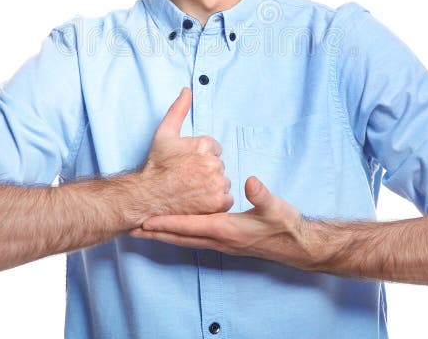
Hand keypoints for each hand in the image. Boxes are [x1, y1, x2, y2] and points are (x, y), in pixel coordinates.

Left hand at [130, 176, 311, 269]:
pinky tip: (174, 230)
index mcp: (227, 229)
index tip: (145, 221)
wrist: (296, 246)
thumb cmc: (285, 225)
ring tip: (145, 231)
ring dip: (165, 235)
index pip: (190, 226)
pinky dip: (180, 235)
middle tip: (132, 229)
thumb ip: (262, 195)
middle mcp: (220, 239)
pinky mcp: (226, 242)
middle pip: (181, 237)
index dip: (167, 223)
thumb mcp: (276, 207)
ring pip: (186, 240)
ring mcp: (222, 243)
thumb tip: (250, 181)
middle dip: (156, 233)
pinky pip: (195, 239)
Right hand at [136, 87, 232, 219]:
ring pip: (223, 182)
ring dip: (213, 186)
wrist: (148, 197)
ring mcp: (216, 184)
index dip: (199, 156)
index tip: (186, 164)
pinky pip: (227, 198)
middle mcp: (213, 163)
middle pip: (219, 165)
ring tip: (193, 190)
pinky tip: (200, 200)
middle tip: (188, 178)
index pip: (214, 148)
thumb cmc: (156, 165)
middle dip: (207, 171)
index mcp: (203, 145)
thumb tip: (187, 90)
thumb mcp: (164, 133)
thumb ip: (179, 109)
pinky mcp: (218, 202)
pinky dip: (216, 201)